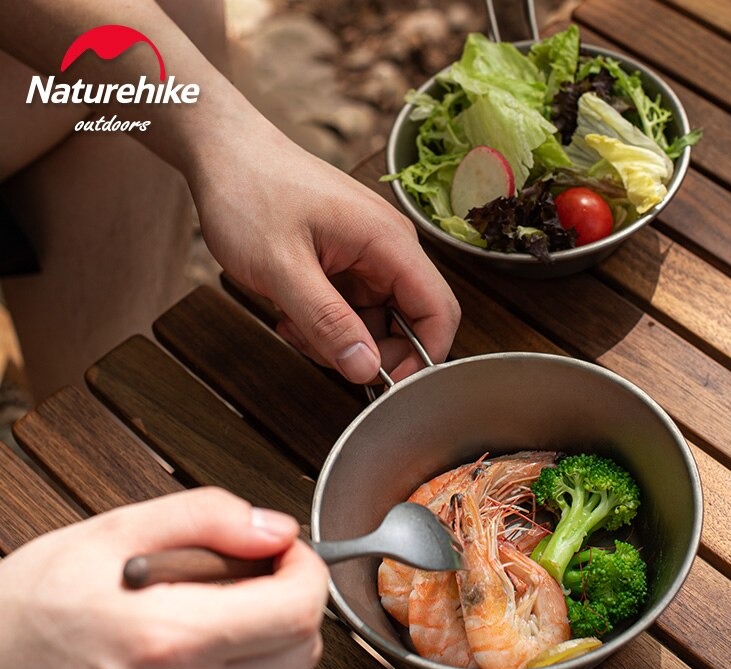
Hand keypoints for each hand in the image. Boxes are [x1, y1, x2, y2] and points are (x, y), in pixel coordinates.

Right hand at [0, 488, 327, 668]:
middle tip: (247, 573)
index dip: (306, 569)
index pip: (297, 611)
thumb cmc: (33, 607)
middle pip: (302, 648)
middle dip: (290, 599)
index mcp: (168, 642)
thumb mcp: (115, 532)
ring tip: (205, 613)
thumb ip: (208, 518)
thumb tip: (275, 530)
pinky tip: (193, 653)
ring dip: (265, 637)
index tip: (284, 550)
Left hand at [189, 117, 460, 382]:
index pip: (440, 311)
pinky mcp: (348, 263)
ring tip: (293, 321)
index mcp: (389, 242)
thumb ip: (327, 322)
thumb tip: (366, 368)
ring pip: (375, 323)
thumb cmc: (249, 193)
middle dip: (367, 351)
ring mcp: (368, 256)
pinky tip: (291, 310)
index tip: (385, 385)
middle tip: (317, 349)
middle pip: (408, 324)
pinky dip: (325, 323)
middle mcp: (389, 249)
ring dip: (337, 338)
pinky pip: (352, 310)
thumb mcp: (283, 268)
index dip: (423, 358)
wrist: (224, 154)